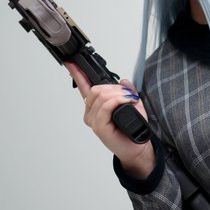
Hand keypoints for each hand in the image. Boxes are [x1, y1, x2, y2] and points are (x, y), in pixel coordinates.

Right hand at [65, 62, 155, 177]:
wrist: (137, 147)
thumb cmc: (133, 128)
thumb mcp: (134, 104)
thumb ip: (127, 91)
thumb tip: (123, 81)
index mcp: (97, 105)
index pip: (84, 87)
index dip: (77, 73)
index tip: (71, 62)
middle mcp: (91, 112)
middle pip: (96, 89)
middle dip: (115, 88)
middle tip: (129, 95)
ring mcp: (94, 120)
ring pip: (102, 95)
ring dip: (119, 94)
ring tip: (130, 101)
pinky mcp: (99, 127)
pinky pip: (106, 106)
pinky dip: (118, 100)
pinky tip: (128, 102)